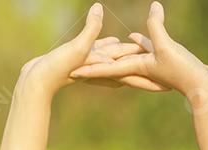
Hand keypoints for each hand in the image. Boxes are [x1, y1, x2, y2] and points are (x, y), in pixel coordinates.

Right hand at [17, 4, 160, 97]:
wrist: (37, 81)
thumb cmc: (57, 68)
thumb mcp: (76, 46)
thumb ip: (90, 29)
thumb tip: (99, 9)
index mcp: (106, 69)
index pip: (134, 70)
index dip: (152, 76)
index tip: (169, 82)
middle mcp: (103, 70)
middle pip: (132, 70)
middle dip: (149, 74)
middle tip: (168, 78)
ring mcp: (94, 66)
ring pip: (118, 60)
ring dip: (132, 59)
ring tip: (146, 56)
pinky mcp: (84, 60)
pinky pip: (102, 53)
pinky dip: (110, 48)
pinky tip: (114, 43)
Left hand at [68, 2, 207, 100]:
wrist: (203, 86)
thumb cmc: (185, 71)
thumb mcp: (168, 47)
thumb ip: (157, 27)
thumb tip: (153, 6)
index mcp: (136, 68)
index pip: (108, 68)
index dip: (90, 69)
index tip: (72, 72)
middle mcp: (139, 69)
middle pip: (111, 66)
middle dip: (94, 66)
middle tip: (73, 66)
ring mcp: (149, 65)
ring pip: (125, 58)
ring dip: (111, 55)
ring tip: (97, 52)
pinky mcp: (161, 60)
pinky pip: (143, 51)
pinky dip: (136, 43)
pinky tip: (132, 37)